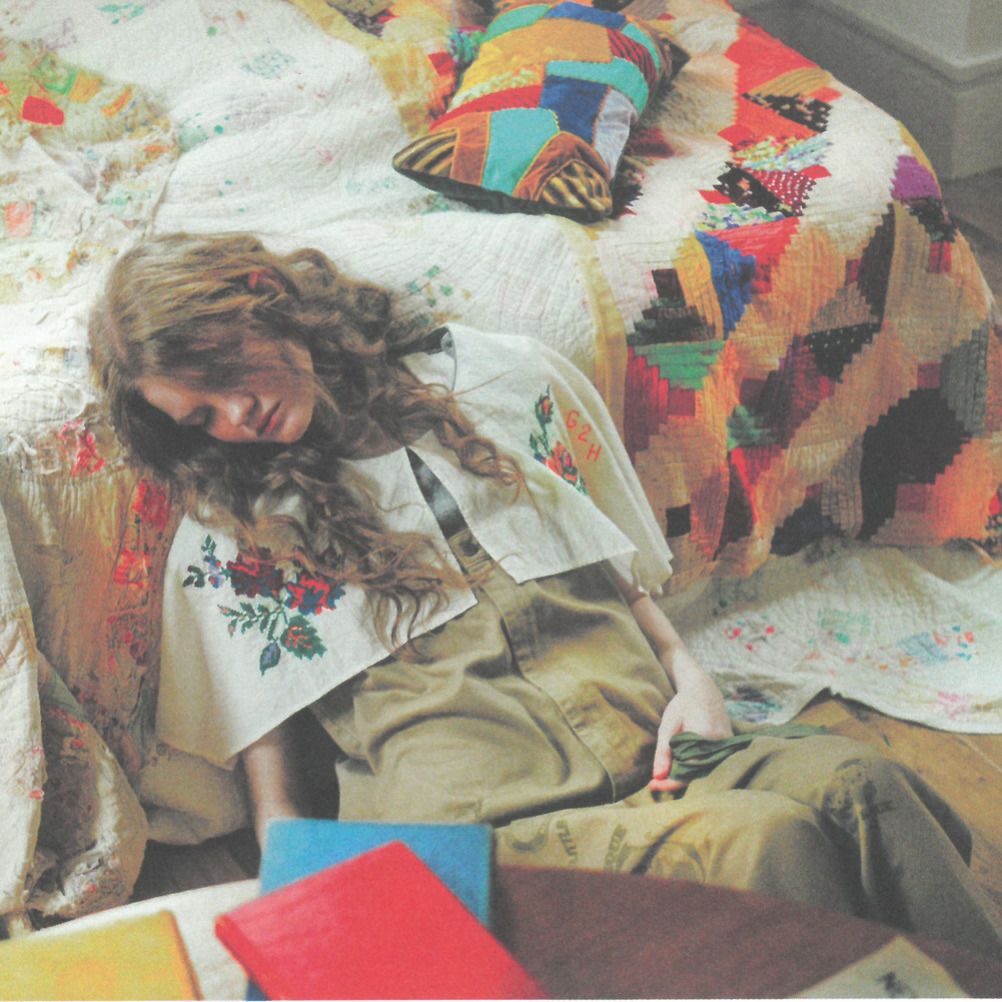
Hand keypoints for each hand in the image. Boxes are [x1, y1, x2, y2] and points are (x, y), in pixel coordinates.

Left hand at [649, 669, 732, 792]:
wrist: (703, 691)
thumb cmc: (682, 706)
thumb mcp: (668, 726)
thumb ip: (663, 752)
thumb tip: (657, 777)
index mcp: (704, 738)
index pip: (687, 773)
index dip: (669, 783)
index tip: (652, 785)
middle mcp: (720, 745)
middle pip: (698, 776)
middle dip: (675, 782)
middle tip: (655, 783)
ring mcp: (727, 747)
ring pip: (705, 772)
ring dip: (686, 777)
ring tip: (666, 776)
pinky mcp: (729, 748)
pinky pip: (712, 765)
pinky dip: (696, 769)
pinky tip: (681, 767)